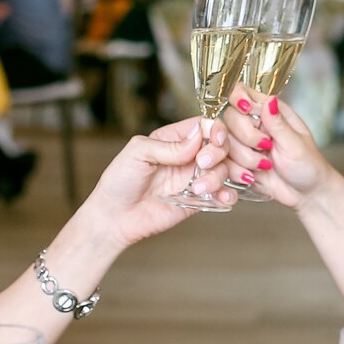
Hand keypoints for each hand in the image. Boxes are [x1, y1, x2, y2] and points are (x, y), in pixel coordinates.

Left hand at [82, 117, 236, 245]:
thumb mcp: (138, 153)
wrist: (114, 217)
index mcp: (174, 138)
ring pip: (225, 169)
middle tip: (203, 164)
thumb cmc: (119, 181)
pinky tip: (221, 197)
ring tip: (198, 188)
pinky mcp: (199, 200)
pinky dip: (229, 194)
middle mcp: (188, 156)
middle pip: (221, 145)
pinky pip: (224, 193)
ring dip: (219, 176)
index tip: (214, 140)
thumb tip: (197, 137)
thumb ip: (168, 145)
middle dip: (219, 153)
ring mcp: (195, 178)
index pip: (204, 126)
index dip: (216, 130)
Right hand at [217, 84, 333, 209]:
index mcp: (271, 111)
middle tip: (266, 146)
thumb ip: (278, 124)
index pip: (242, 92)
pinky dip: (237, 171)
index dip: (238, 99)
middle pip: (229, 117)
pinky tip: (253, 176)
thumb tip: (269, 100)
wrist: (305, 194)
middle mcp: (254, 124)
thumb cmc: (308, 166)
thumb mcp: (296, 145)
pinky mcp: (238, 162)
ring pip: (224, 142)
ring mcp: (244, 143)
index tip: (246, 111)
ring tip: (265, 165)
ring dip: (244, 157)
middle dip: (245, 136)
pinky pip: (224, 162)